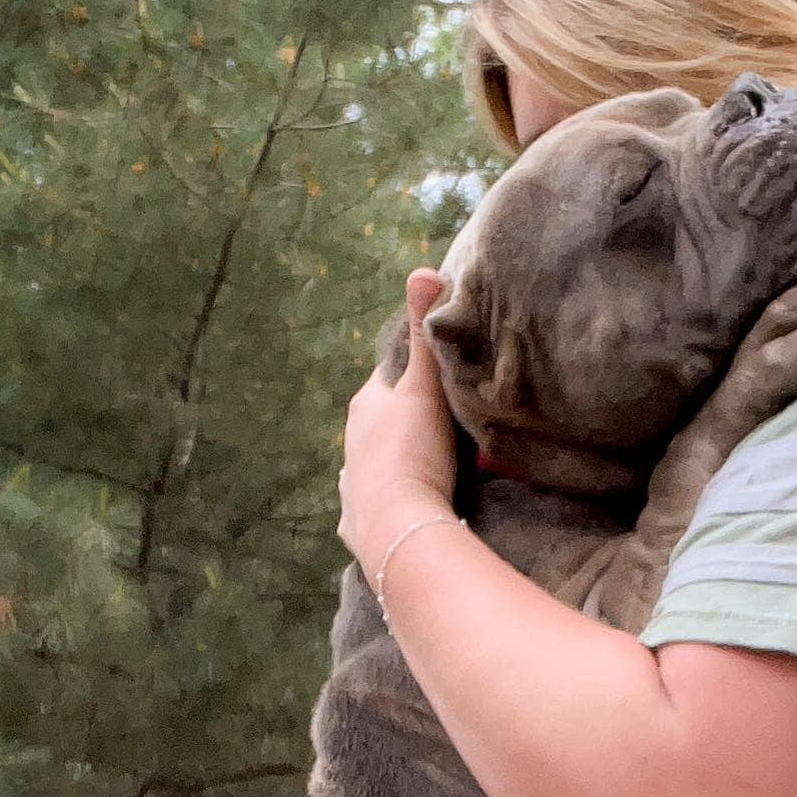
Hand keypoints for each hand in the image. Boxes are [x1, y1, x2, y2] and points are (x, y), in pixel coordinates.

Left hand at [339, 268, 459, 571]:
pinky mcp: (358, 524)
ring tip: (429, 468)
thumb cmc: (412, 452)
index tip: (440, 381)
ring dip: (396, 463)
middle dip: (407, 422)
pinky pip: (371, 506)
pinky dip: (386, 503)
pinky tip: (402, 507)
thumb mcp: (424, 387)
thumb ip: (425, 333)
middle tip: (445, 428)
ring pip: (374, 464)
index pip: (389, 378)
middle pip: (382, 422)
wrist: (398, 526)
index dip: (414, 377)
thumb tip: (423, 270)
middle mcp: (351, 444)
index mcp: (364, 407)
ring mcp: (352, 486)